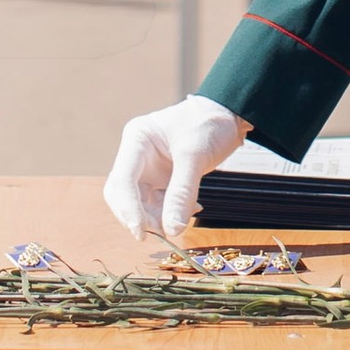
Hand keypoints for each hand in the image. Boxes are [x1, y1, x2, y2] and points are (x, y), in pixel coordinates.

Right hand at [104, 95, 247, 242]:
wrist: (228, 116)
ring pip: (139, 203)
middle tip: (161, 231)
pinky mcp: (161, 179)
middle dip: (138, 216)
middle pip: (122, 194)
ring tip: (182, 219)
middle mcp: (137, 156)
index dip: (128, 208)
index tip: (141, 232)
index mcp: (137, 140)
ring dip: (156, 218)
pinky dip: (170, 212)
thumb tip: (172, 229)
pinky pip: (157, 204)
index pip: (122, 179)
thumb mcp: (195, 156)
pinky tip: (191, 210)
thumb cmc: (208, 124)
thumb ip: (182, 192)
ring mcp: (148, 169)